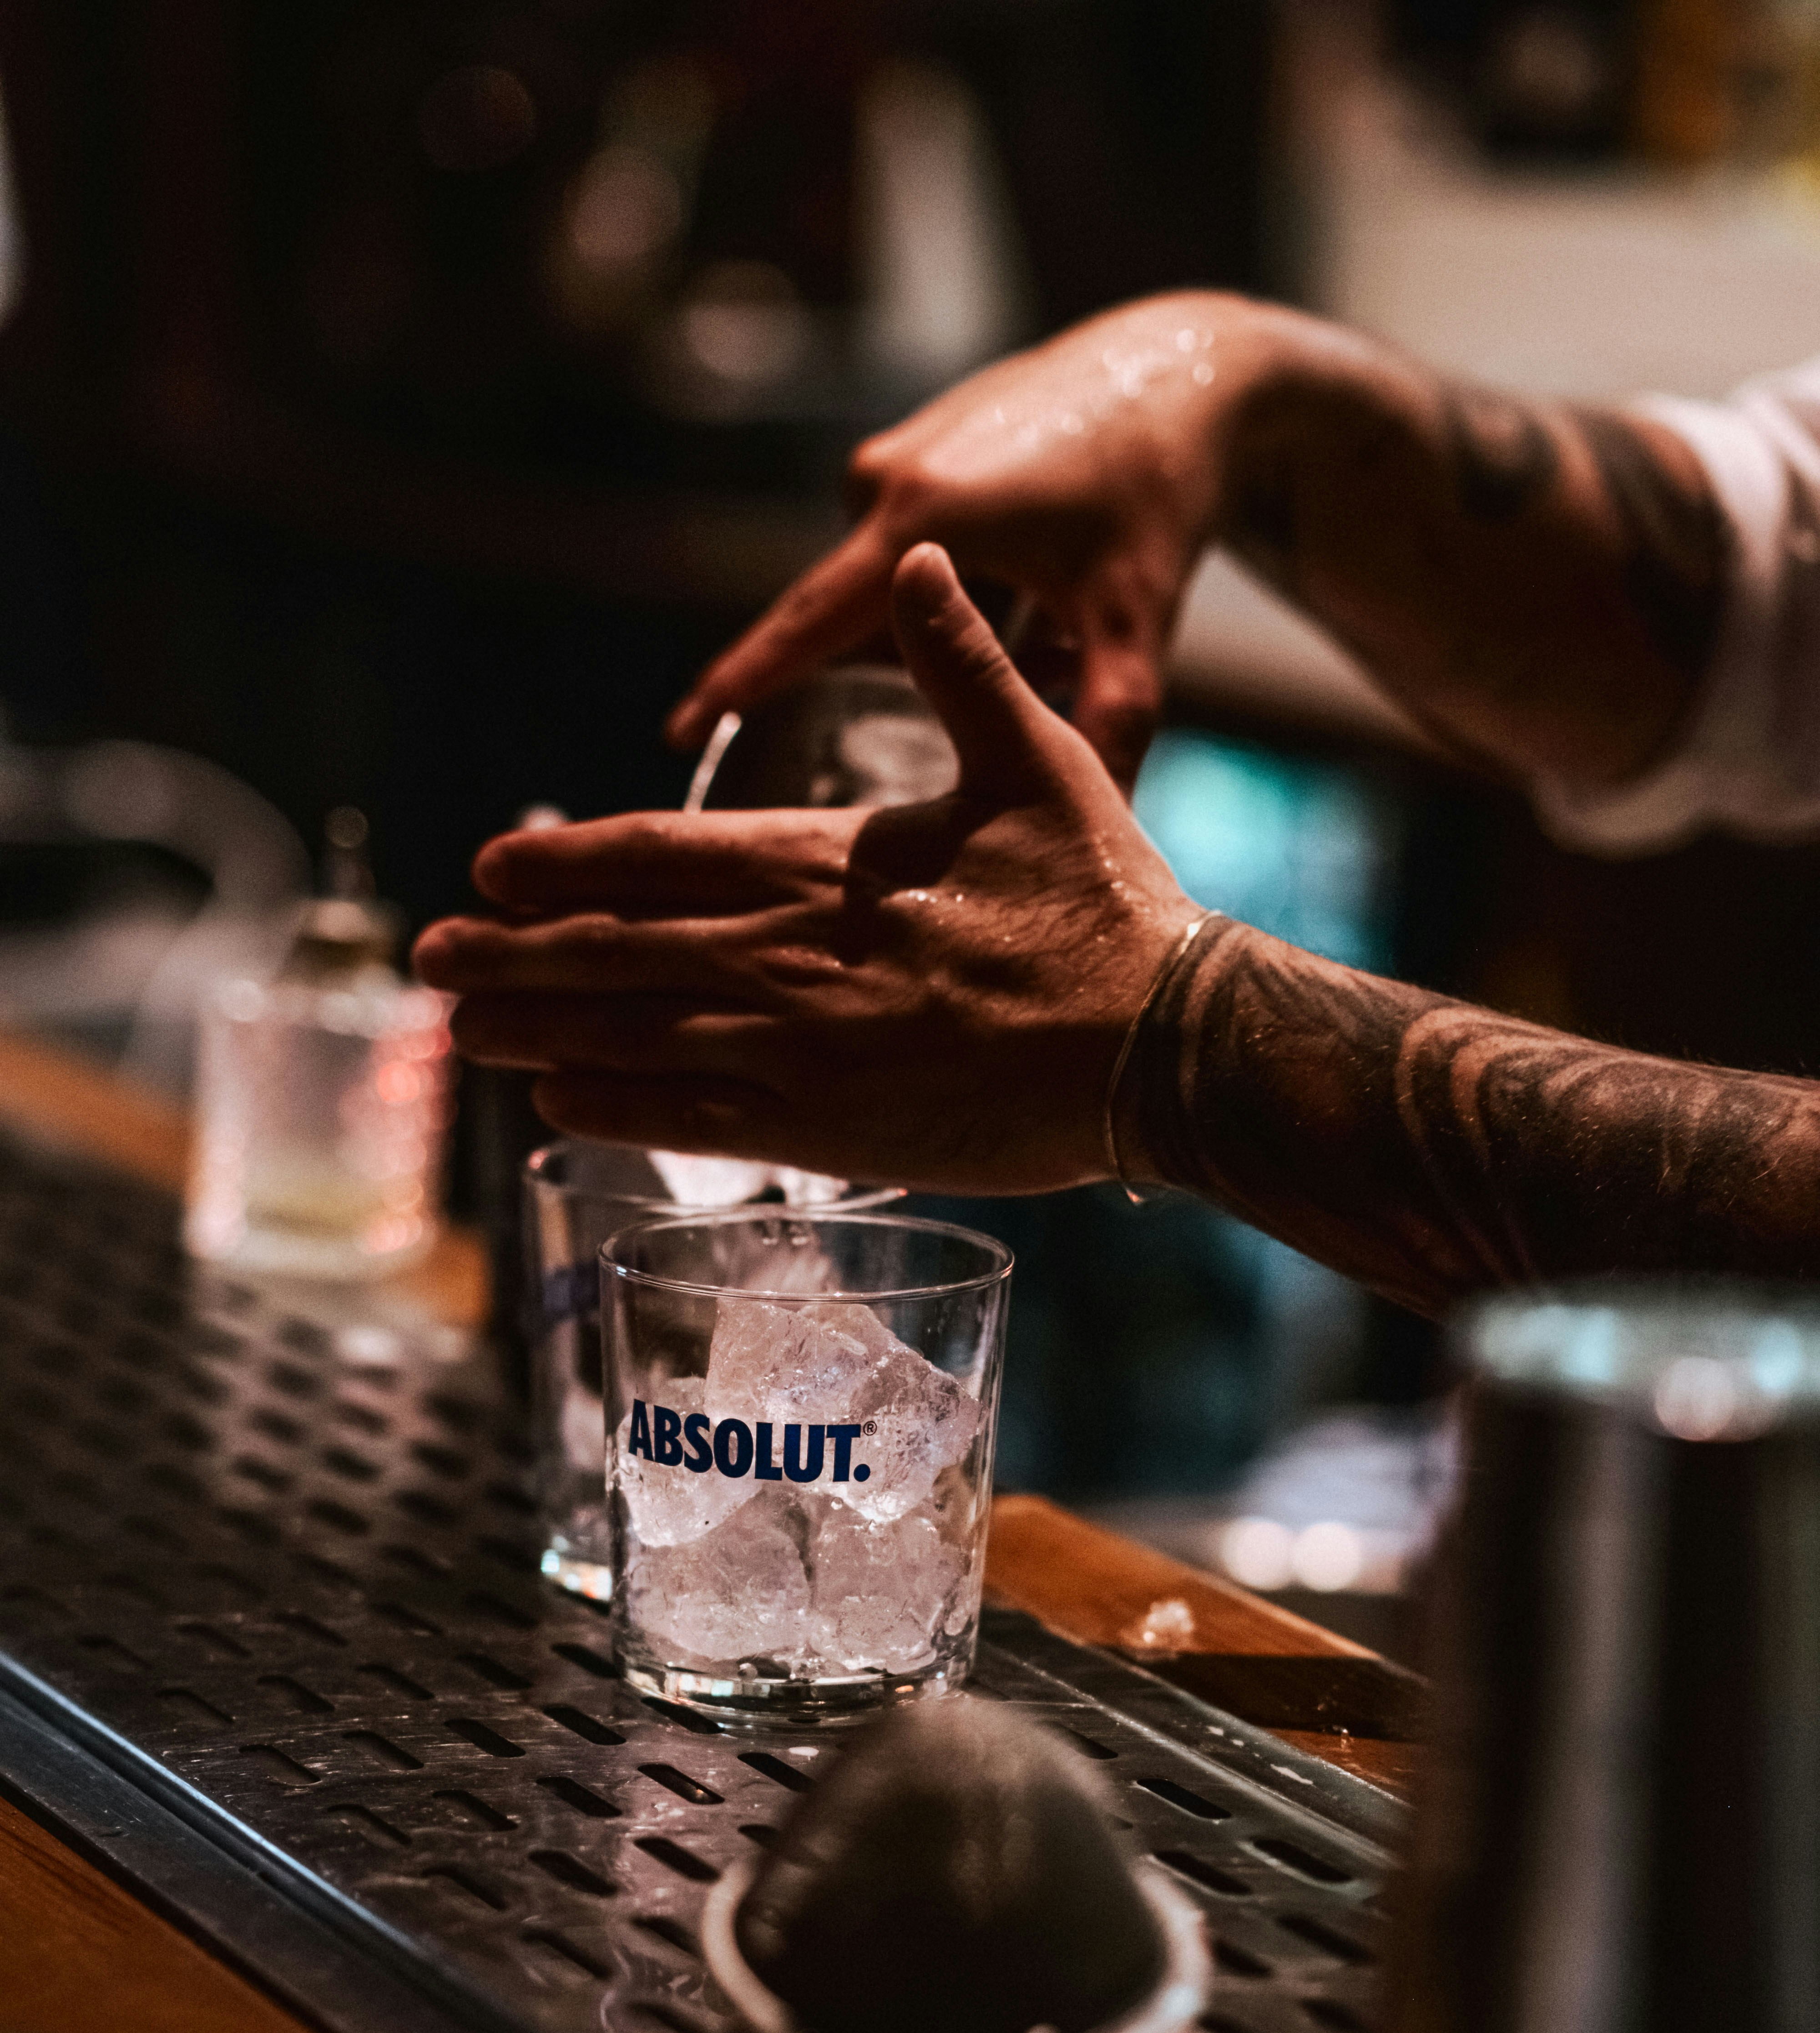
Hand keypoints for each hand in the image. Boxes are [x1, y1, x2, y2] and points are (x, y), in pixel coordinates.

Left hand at [416, 545, 1198, 1192]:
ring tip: (462, 1029)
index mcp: (826, 862)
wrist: (1158, 1037)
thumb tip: (924, 565)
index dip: (562, 865)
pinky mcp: (828, 1125)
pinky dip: (614, 1105)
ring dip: (539, 1030)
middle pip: (616, 949)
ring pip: (632, 1033)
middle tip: (431, 958)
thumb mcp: (1036, 757)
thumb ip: (962, 665)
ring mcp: (801, 1045)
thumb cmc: (1103, 902)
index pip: (657, 857)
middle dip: (511, 954)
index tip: (490, 868)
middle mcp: (790, 952)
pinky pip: (691, 1115)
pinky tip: (556, 1103)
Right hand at [666, 294, 1301, 789]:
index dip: (740, 685)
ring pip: (887, 592)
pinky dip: (949, 597)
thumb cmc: (1161, 491)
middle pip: (845, 619)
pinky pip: (908, 554)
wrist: (1186, 369)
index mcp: (923, 519)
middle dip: (863, 688)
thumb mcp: (1137, 623)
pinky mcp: (916, 448)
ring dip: (932, 642)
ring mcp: (897, 457)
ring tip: (1021, 656)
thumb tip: (1102, 832)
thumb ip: (1111, 730)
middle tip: (888, 751)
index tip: (679, 734)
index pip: (806, 624)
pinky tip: (1028, 601)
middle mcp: (887, 479)